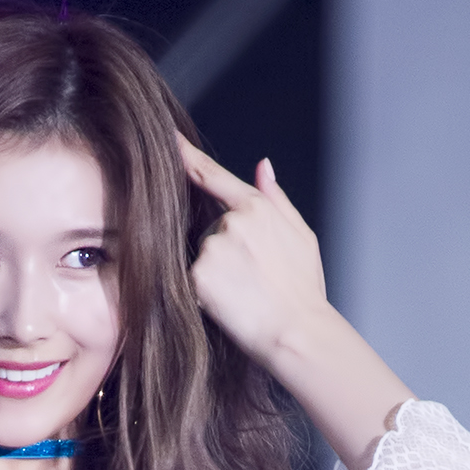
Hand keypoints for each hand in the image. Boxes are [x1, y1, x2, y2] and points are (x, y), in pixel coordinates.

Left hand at [179, 138, 413, 469]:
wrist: (296, 331)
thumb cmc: (303, 291)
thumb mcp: (301, 237)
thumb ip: (277, 199)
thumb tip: (263, 166)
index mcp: (256, 206)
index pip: (211, 174)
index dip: (184, 154)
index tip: (165, 137)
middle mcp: (231, 221)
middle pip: (208, 231)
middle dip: (222, 251)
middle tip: (251, 280)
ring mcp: (213, 249)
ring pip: (199, 258)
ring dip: (213, 274)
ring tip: (244, 294)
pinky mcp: (198, 278)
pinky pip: (192, 283)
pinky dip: (205, 295)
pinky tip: (230, 305)